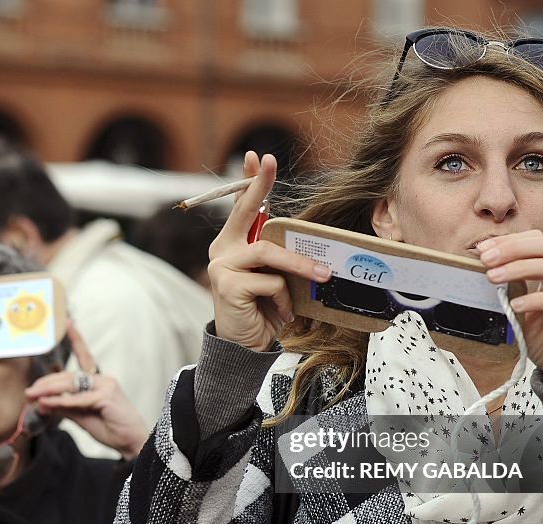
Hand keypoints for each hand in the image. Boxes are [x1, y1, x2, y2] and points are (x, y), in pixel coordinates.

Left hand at [24, 323, 148, 459]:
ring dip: (48, 390)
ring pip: (71, 384)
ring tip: (32, 396)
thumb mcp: (82, 416)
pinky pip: (77, 398)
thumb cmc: (111, 428)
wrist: (131, 442)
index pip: (85, 356)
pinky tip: (46, 403)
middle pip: (69, 376)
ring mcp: (106, 386)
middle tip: (29, 391)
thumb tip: (42, 403)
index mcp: (99, 381)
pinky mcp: (106, 396)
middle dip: (46, 383)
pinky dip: (60, 401)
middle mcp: (104, 379)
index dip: (77, 339)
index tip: (69, 323)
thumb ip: (64, 408)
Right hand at [208, 151, 331, 351]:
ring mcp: (221, 266)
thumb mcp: (273, 278)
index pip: (241, 207)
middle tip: (270, 161)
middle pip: (245, 213)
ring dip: (299, 266)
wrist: (244, 348)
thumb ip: (277, 257)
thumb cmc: (262, 310)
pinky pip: (269, 281)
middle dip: (259, 186)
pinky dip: (283, 297)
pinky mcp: (227, 285)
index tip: (257, 157)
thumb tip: (304, 240)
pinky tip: (279, 313)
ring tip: (321, 277)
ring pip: (268, 253)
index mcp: (232, 245)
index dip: (250, 182)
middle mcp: (222, 250)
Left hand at [478, 231, 542, 383]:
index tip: (483, 249)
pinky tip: (515, 306)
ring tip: (493, 278)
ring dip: (521, 268)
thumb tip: (487, 268)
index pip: (540, 240)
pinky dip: (537, 299)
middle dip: (515, 248)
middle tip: (486, 260)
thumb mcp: (524, 307)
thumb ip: (513, 287)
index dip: (511, 240)